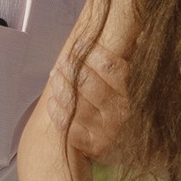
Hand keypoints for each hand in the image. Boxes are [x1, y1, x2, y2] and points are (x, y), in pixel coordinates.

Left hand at [44, 45, 131, 160]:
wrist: (114, 145)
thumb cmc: (110, 106)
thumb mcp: (118, 82)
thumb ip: (115, 63)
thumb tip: (125, 34)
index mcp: (128, 92)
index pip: (113, 68)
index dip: (94, 53)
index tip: (81, 43)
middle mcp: (120, 111)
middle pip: (90, 84)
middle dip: (73, 68)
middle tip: (63, 60)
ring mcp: (107, 131)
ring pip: (77, 103)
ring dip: (62, 86)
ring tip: (54, 75)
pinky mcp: (93, 146)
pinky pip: (70, 125)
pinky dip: (58, 111)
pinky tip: (52, 100)